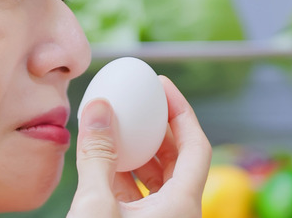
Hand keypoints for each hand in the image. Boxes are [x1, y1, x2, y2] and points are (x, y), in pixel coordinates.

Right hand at [67, 76, 210, 217]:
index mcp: (182, 205)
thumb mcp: (95, 205)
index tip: (162, 85)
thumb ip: (98, 155)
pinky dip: (124, 174)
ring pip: (159, 179)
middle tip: (141, 99)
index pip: (197, 146)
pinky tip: (102, 159)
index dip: (182, 111)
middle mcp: (178, 214)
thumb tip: (99, 106)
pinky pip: (140, 196)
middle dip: (159, 126)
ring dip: (139, 150)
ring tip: (117, 125)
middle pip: (179, 159)